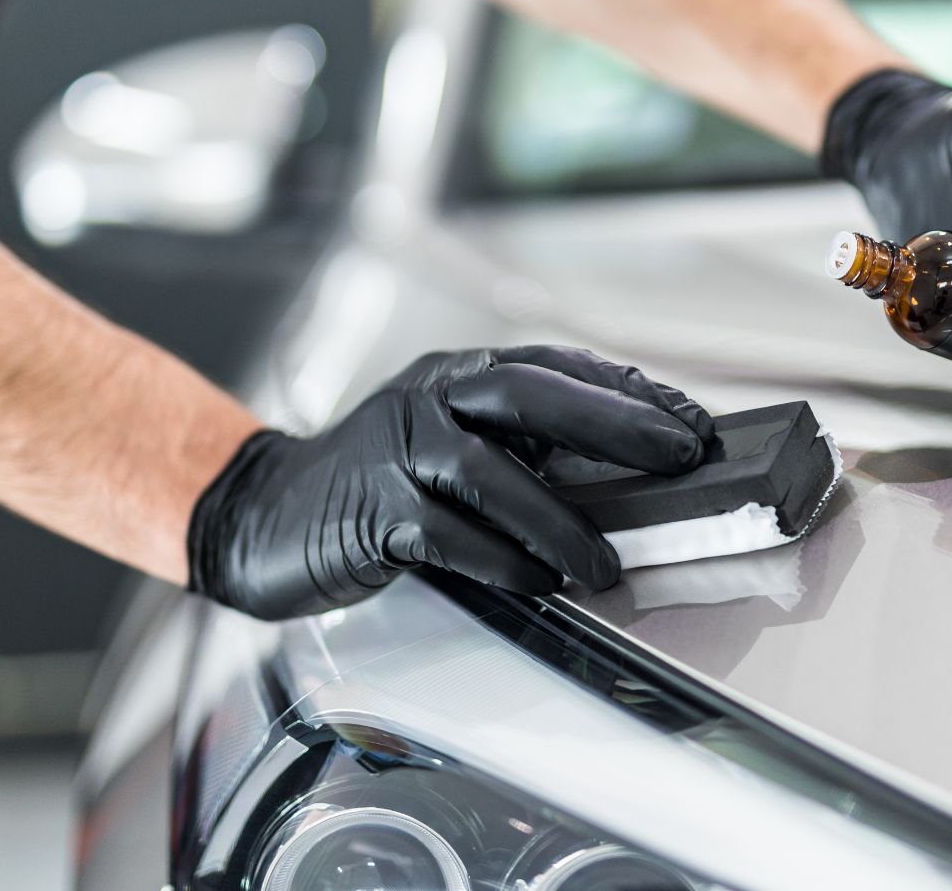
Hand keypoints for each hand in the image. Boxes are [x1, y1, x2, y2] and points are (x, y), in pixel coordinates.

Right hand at [186, 346, 714, 619]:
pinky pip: (446, 534)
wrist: (261, 516)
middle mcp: (428, 396)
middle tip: (679, 453)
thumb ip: (522, 454)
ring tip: (606, 562)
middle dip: (613, 421)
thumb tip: (629, 478)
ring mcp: (394, 448)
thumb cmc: (373, 488)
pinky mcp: (369, 508)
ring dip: (558, 520)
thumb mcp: (449, 449)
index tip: (691, 420)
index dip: (627, 390)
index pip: (555, 366)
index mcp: (457, 376)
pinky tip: (538, 584)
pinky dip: (499, 561)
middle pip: (530, 392)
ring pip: (489, 471)